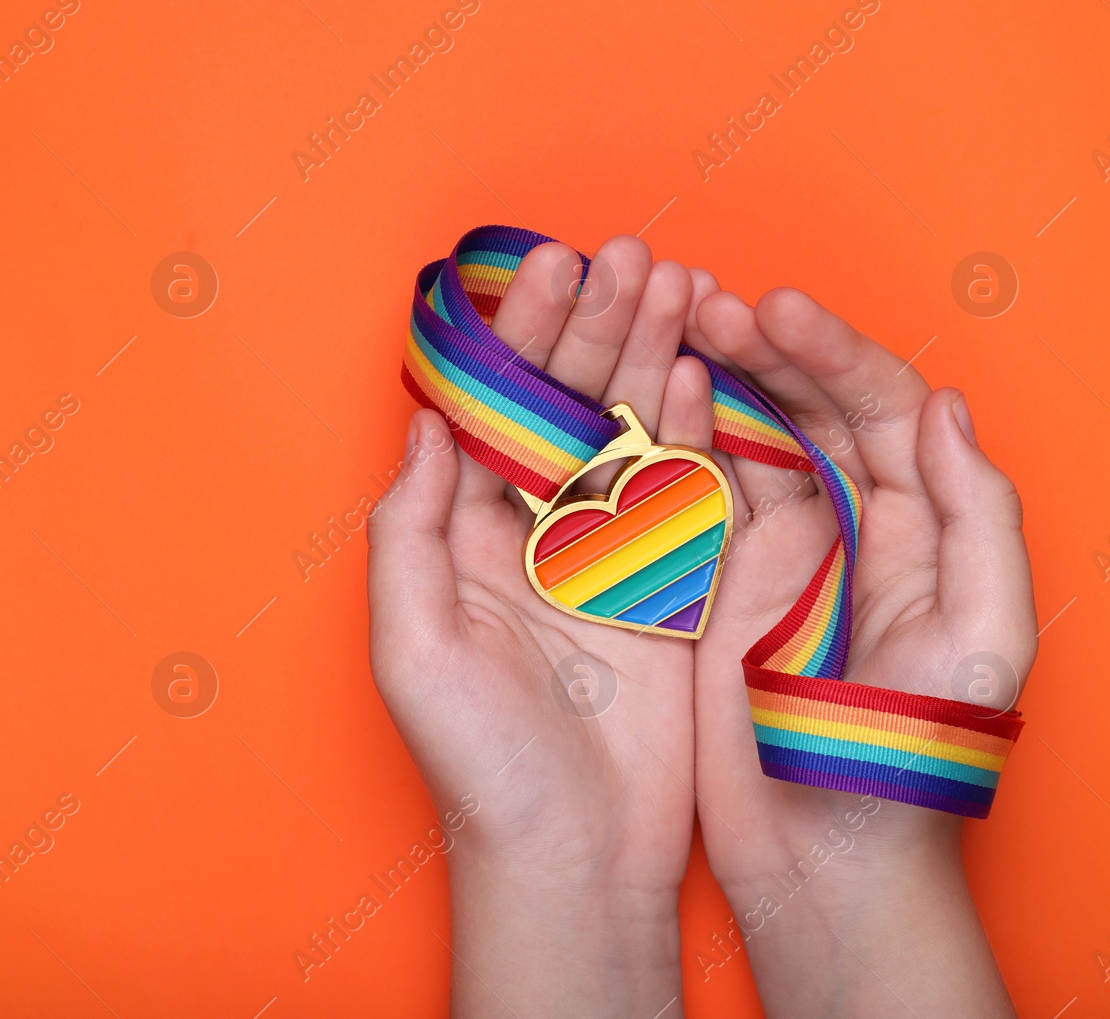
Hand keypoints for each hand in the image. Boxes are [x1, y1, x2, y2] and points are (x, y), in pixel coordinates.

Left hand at [368, 235, 711, 1016]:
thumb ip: (409, 529)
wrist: (576, 855)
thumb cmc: (480, 763)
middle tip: (628, 253)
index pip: (494, 412)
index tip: (545, 271)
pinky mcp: (676, 587)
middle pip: (568, 405)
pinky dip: (696, 430)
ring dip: (649, 355)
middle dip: (595, 326)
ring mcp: (612, 557)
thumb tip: (423, 425)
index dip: (518, 339)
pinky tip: (700, 371)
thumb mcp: (413, 644)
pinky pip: (690, 493)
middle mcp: (538, 535)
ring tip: (673, 282)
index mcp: (467, 539)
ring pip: (633, 432)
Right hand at [682, 280, 1034, 1015]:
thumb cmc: (911, 753)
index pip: (877, 407)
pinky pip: (691, 493)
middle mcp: (843, 524)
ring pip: (743, 436)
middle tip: (707, 301)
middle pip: (805, 406)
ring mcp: (772, 551)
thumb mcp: (983, 634)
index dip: (831, 351)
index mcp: (916, 526)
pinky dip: (668, 439)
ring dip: (710, 375)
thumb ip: (978, 516)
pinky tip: (641, 396)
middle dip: (760, 347)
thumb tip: (944, 407)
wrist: (828, 852)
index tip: (776, 312)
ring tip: (669, 319)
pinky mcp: (709, 583)